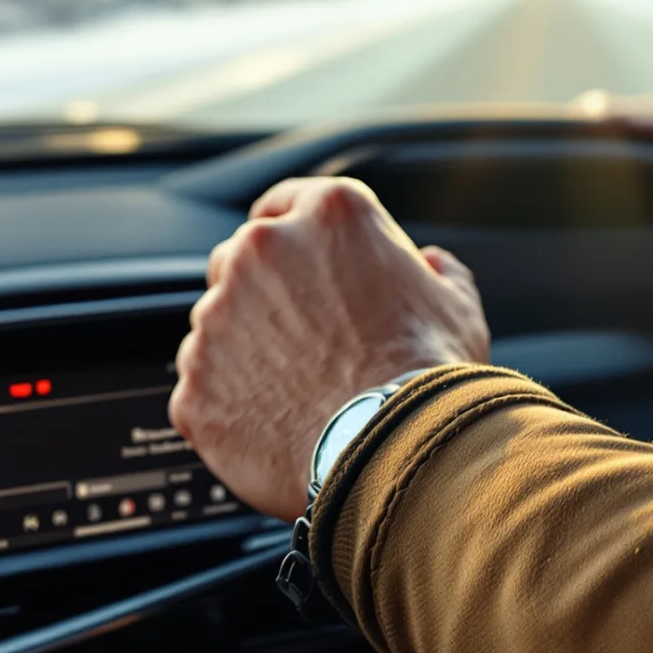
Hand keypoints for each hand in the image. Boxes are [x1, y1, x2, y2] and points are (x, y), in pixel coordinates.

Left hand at [170, 177, 488, 520]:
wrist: (393, 452)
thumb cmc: (428, 376)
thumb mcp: (457, 305)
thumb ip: (437, 272)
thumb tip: (429, 265)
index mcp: (329, 218)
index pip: (286, 200)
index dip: (290, 231)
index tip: (293, 257)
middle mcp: (263, 251)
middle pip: (240, 259)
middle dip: (264, 293)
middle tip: (304, 338)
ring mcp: (218, 316)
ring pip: (216, 325)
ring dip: (243, 348)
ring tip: (295, 392)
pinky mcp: (195, 381)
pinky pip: (203, 387)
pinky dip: (229, 403)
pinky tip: (274, 426)